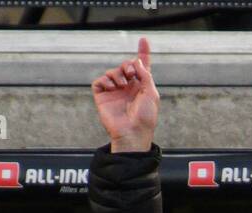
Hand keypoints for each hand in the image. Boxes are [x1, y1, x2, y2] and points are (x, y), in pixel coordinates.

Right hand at [91, 36, 158, 152]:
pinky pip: (99, 81)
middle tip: (131, 74)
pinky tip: (112, 88)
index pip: (141, 67)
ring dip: (117, 74)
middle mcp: (127, 88)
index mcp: (141, 87)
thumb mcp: (151, 94)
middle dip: (127, 65)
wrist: (132, 133)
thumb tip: (136, 61)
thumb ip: (145, 74)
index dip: (143, 53)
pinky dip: (105, 80)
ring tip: (122, 85)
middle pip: (125, 66)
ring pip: (112, 71)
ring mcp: (115, 92)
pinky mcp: (103, 97)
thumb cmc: (144, 118)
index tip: (143, 40)